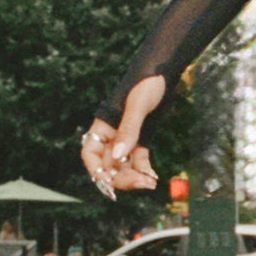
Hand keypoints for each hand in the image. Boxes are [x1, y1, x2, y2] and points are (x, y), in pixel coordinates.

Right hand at [80, 76, 165, 200]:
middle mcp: (111, 135)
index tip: (109, 184)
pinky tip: (152, 177)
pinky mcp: (141, 139)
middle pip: (109, 165)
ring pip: (124, 165)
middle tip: (141, 183)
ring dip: (135, 176)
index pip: (91, 155)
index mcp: (103, 126)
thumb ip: (128, 130)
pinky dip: (144, 169)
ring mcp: (127, 138)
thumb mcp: (137, 105)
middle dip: (122, 177)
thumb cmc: (146, 83)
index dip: (97, 171)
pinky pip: (138, 160)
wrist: (164, 72)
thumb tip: (119, 157)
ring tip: (150, 182)